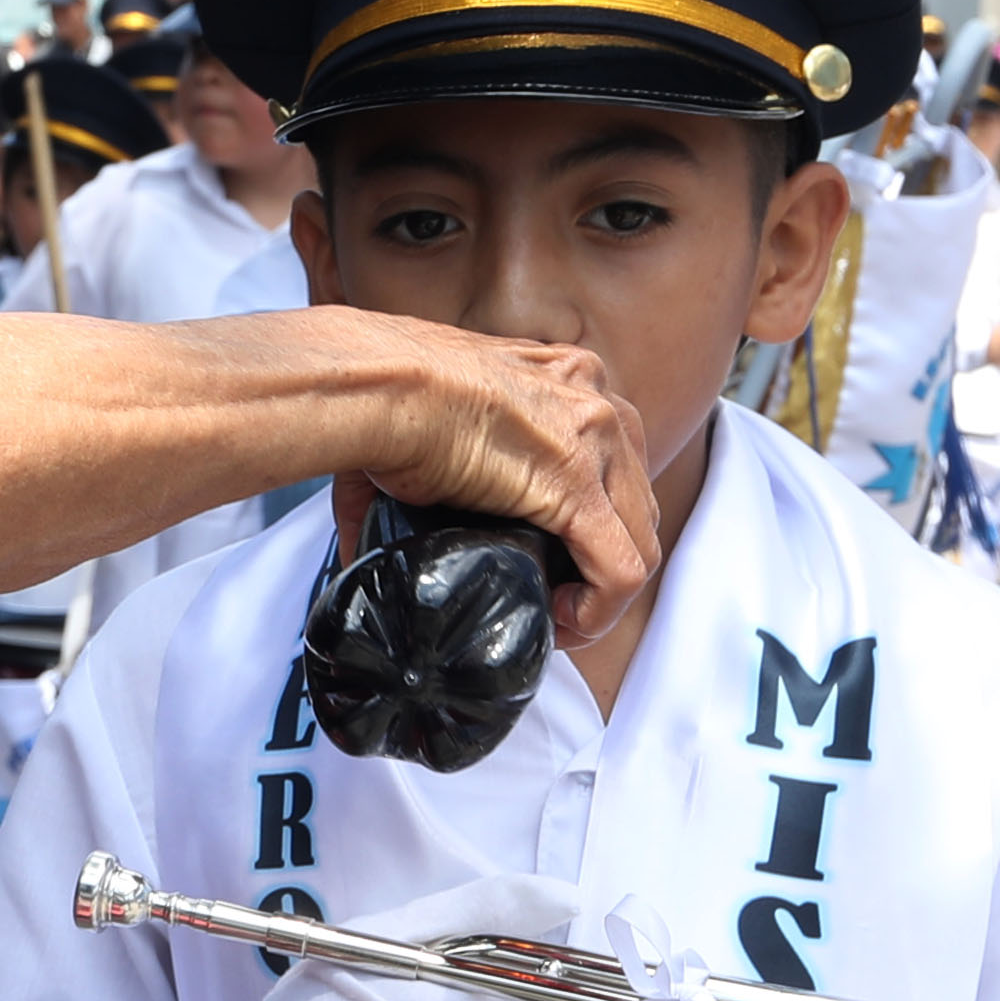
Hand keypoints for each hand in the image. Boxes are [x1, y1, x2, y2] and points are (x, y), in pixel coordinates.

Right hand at [336, 325, 657, 646]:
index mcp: (563, 378)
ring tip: (556, 615)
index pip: (611, 461)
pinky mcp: (578, 487)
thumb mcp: (429, 424)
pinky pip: (620, 571)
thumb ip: (423, 477)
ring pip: (639, 541)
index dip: (591, 524)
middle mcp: (592, 400)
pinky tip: (561, 622)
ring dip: (604, 593)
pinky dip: (598, 611)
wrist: (375, 385)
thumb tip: (360, 542)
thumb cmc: (381, 394)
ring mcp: (595, 439)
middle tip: (555, 597)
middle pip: (634, 503)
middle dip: (604, 561)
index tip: (551, 560)